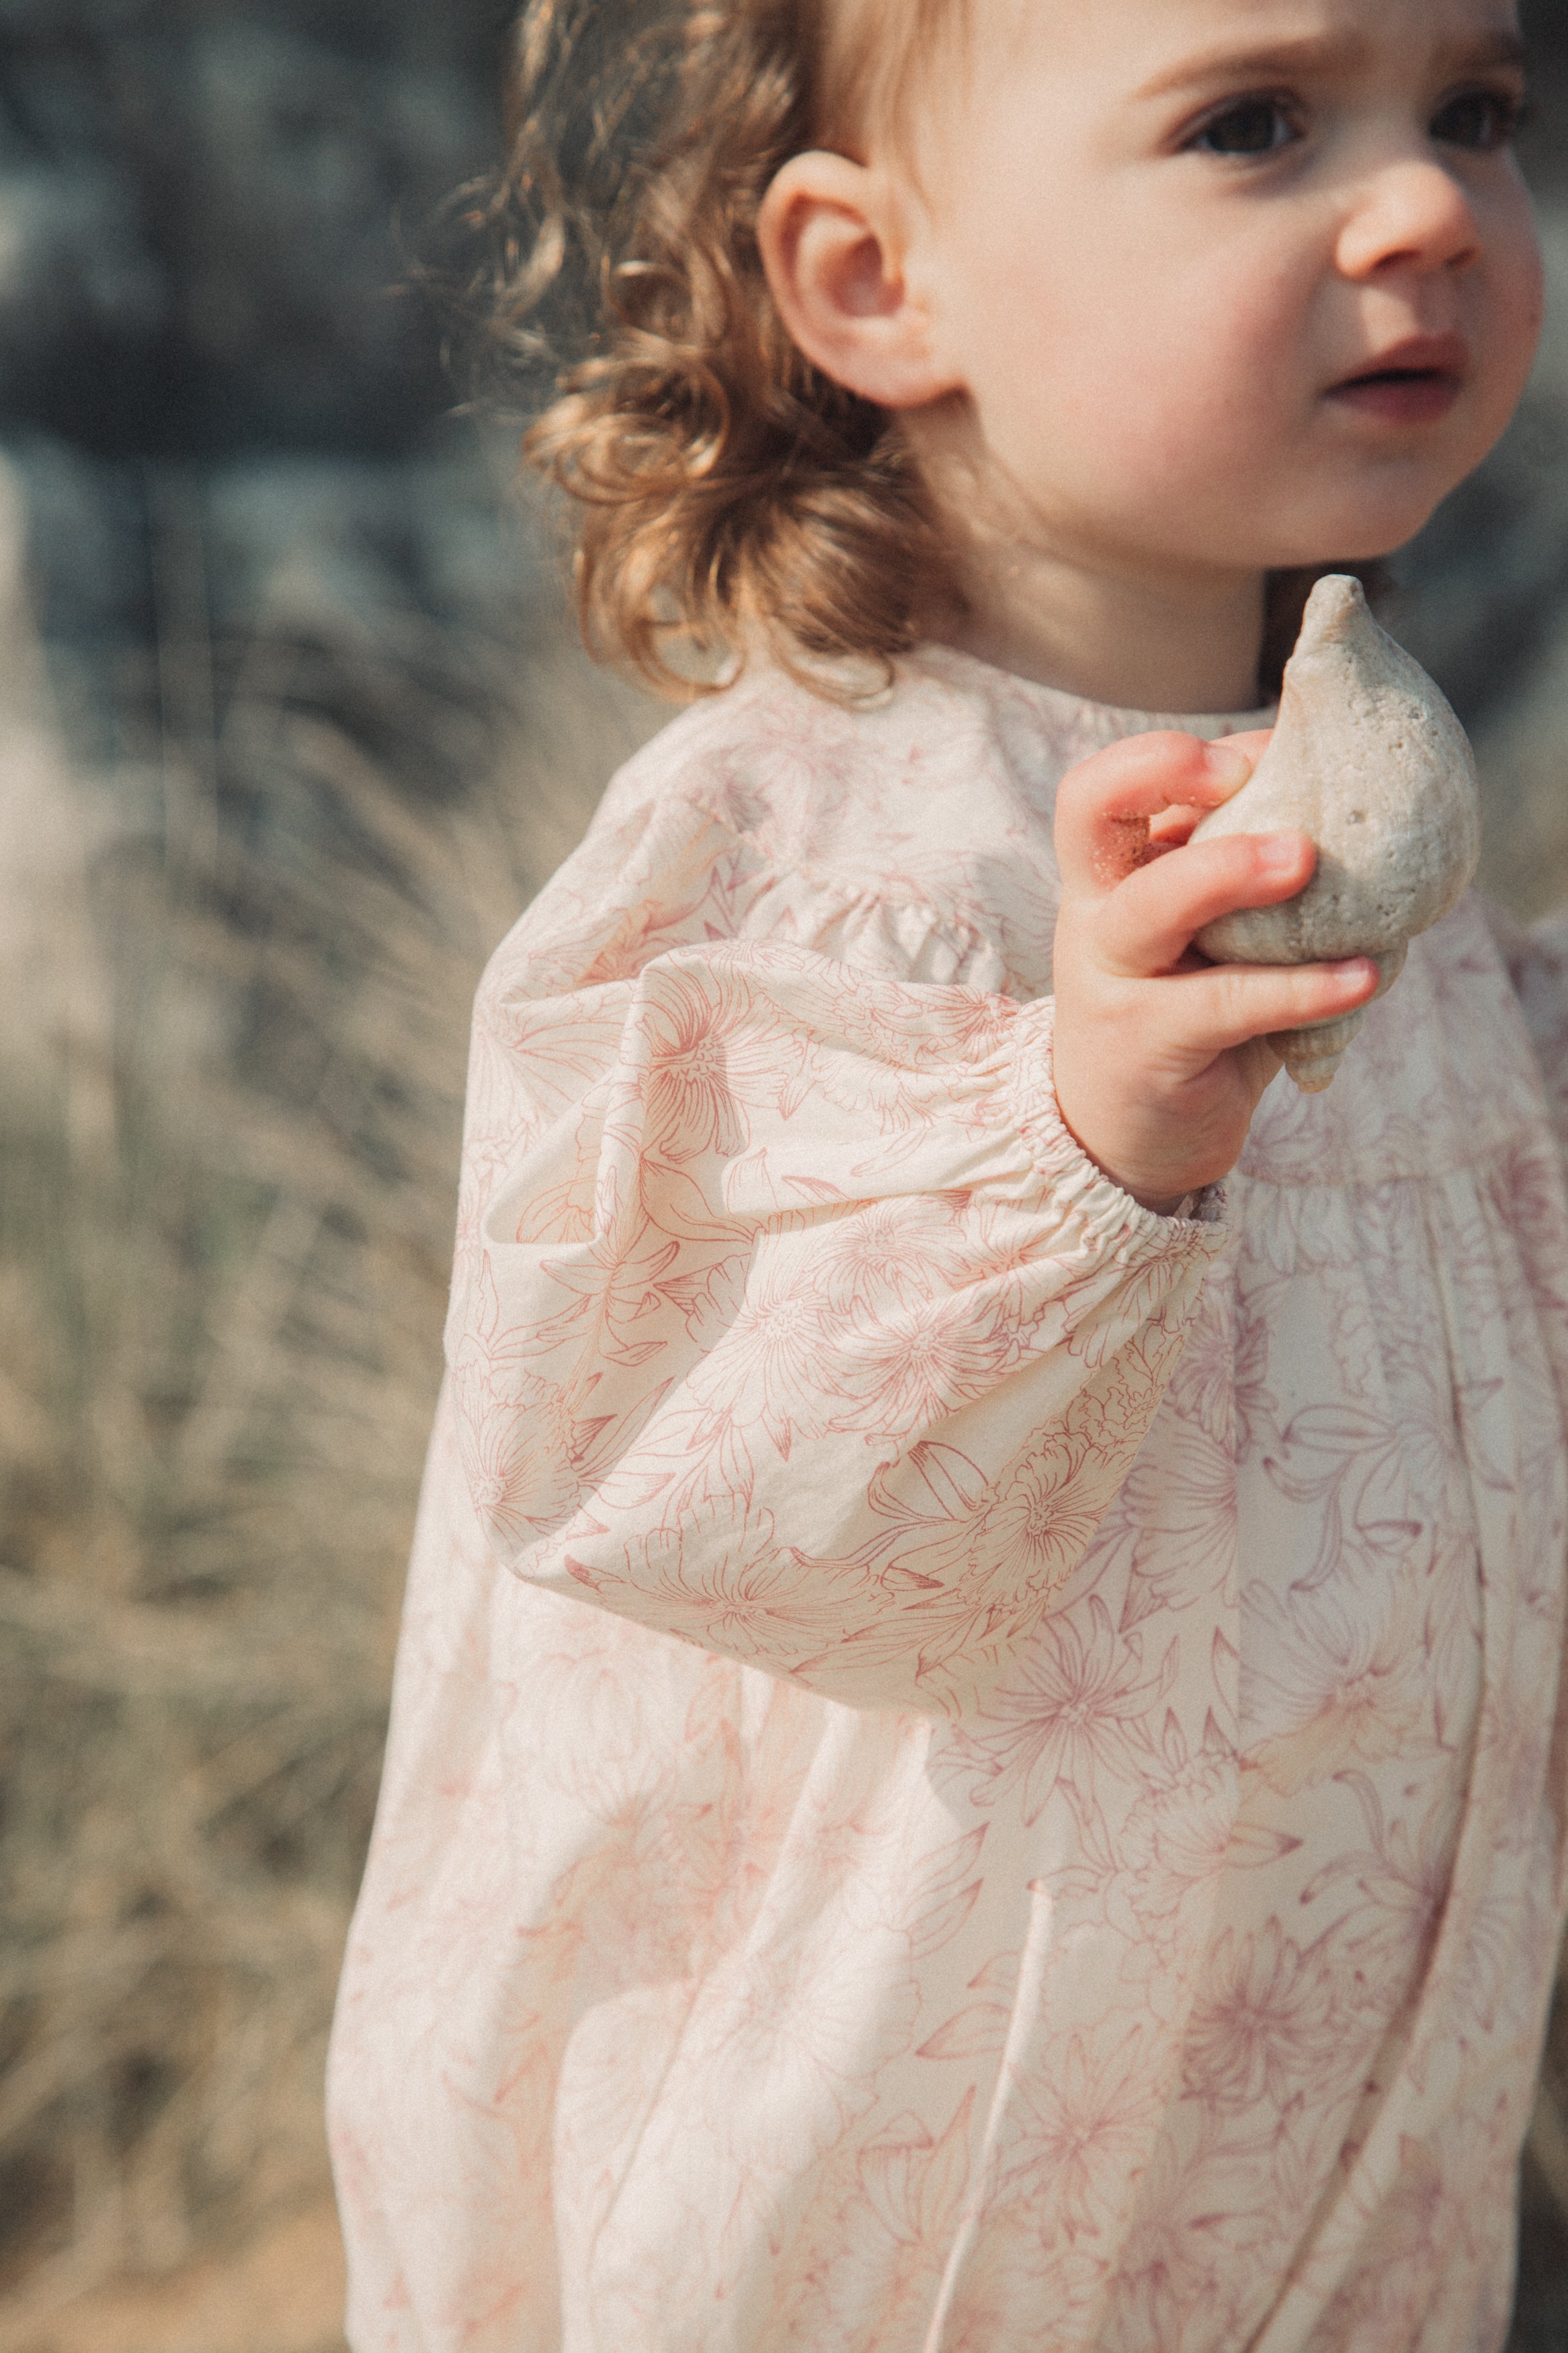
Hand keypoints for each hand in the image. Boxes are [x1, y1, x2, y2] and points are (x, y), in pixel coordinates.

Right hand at [1050, 730, 1379, 1213]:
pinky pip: (1224, 1005)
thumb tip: (1359, 812)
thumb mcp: (1204, 937)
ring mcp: (1111, 983)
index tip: (1252, 756)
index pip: (1098, 791)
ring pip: (1148, 908)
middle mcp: (1095, 918)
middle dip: (1166, 775)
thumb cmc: (1186, 1016)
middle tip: (1252, 773)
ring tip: (1307, 860)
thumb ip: (1246, 880)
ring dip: (1226, 872)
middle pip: (1090, 819)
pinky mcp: (1148, 1047)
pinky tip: (1363, 976)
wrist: (1128, 1139)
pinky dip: (1300, 988)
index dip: (1161, 758)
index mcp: (1107, 879)